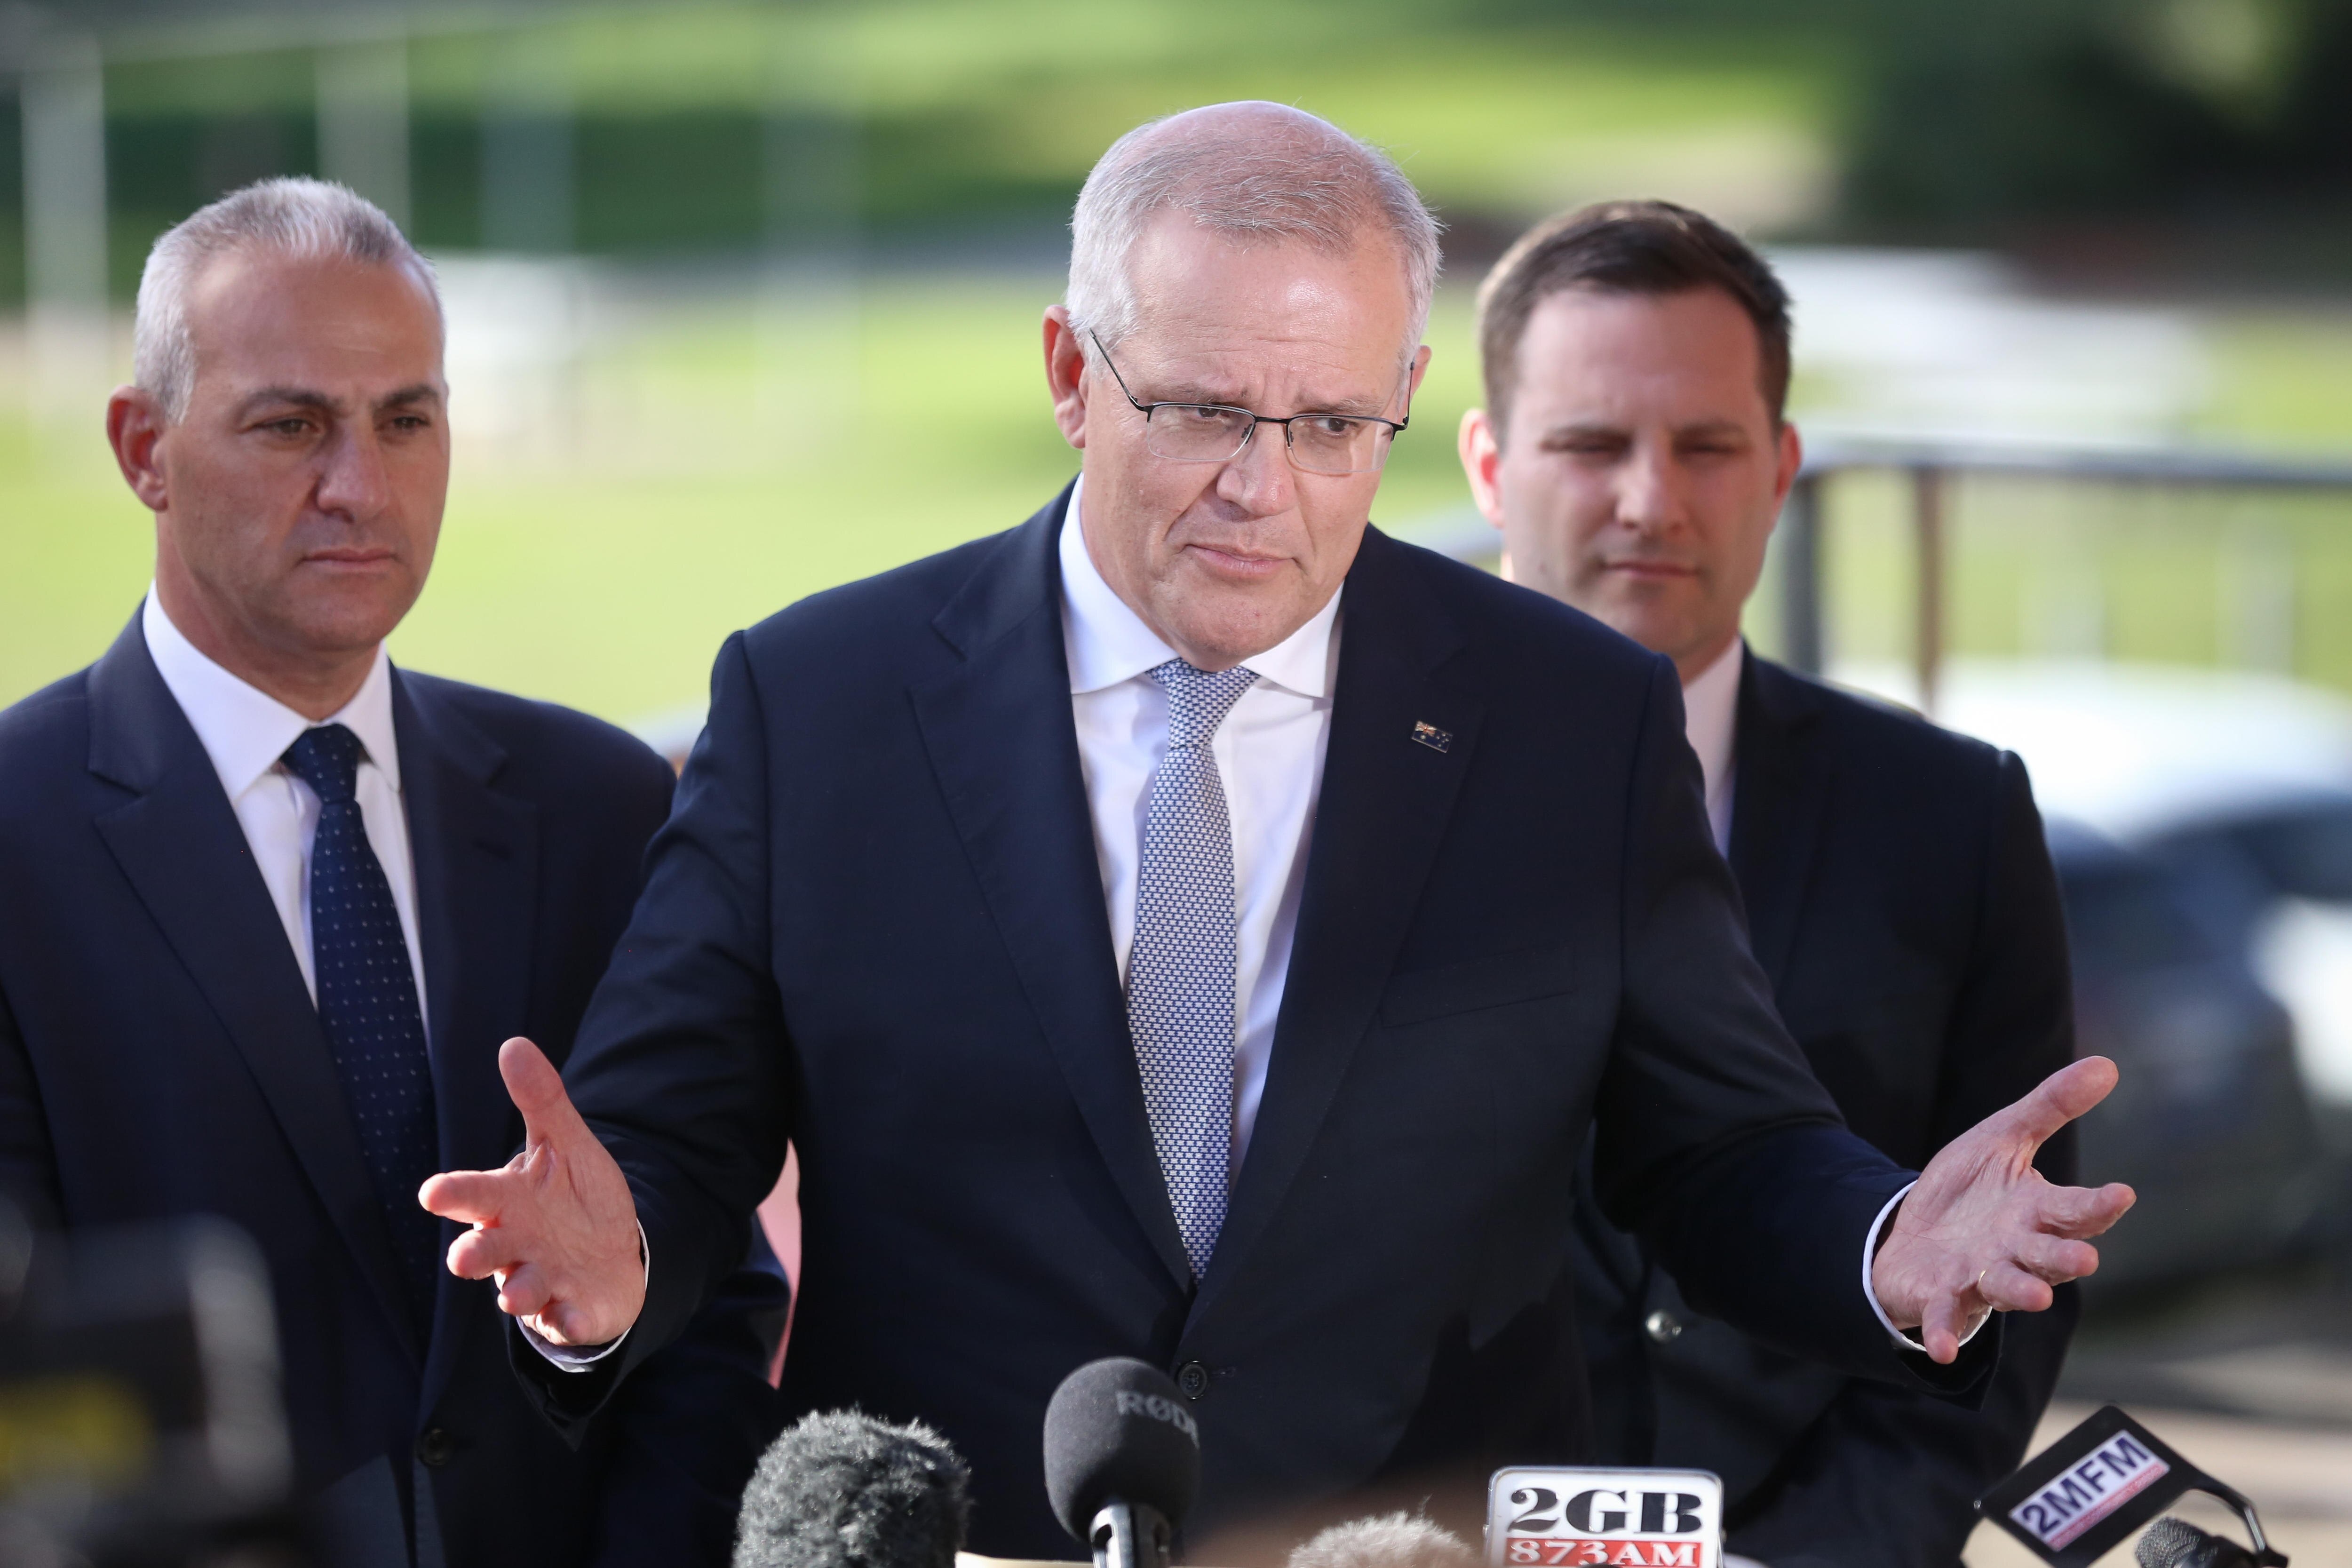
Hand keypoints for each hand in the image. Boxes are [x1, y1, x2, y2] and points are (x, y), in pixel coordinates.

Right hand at [419, 1037, 646, 1345]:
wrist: (612, 1252)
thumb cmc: (574, 1197)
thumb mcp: (565, 1144)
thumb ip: (541, 1100)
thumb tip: (513, 1044)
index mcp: (511, 1201)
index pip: (476, 1194)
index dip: (454, 1193)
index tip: (432, 1192)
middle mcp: (517, 1244)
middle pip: (486, 1248)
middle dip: (473, 1253)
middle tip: (461, 1257)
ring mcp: (541, 1279)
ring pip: (519, 1289)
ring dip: (516, 1292)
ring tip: (515, 1296)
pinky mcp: (569, 1309)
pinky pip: (566, 1319)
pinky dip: (567, 1321)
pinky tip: (570, 1319)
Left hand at [1869, 1056, 2134, 1363]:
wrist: (1909, 1230)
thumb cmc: (1969, 1190)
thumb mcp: (2003, 1137)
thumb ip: (2050, 1106)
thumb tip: (2106, 1064)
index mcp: (2035, 1212)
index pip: (2075, 1210)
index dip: (2099, 1204)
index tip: (2122, 1193)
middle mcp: (2016, 1250)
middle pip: (2048, 1256)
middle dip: (2065, 1257)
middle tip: (2085, 1259)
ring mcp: (1980, 1277)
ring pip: (2008, 1287)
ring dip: (2022, 1292)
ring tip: (2038, 1297)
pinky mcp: (1942, 1296)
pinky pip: (1945, 1318)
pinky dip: (1943, 1333)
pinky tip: (1939, 1349)